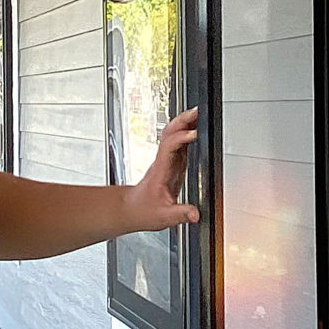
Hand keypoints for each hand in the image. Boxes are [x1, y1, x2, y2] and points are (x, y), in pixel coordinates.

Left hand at [125, 108, 200, 232]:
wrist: (131, 209)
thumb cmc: (142, 210)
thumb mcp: (163, 217)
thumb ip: (180, 214)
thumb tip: (195, 213)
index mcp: (161, 170)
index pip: (170, 147)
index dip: (182, 137)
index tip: (194, 134)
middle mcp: (163, 162)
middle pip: (170, 134)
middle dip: (183, 120)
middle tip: (197, 112)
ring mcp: (167, 162)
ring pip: (173, 135)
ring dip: (184, 123)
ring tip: (197, 115)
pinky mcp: (171, 165)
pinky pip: (178, 145)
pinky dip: (187, 135)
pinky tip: (195, 131)